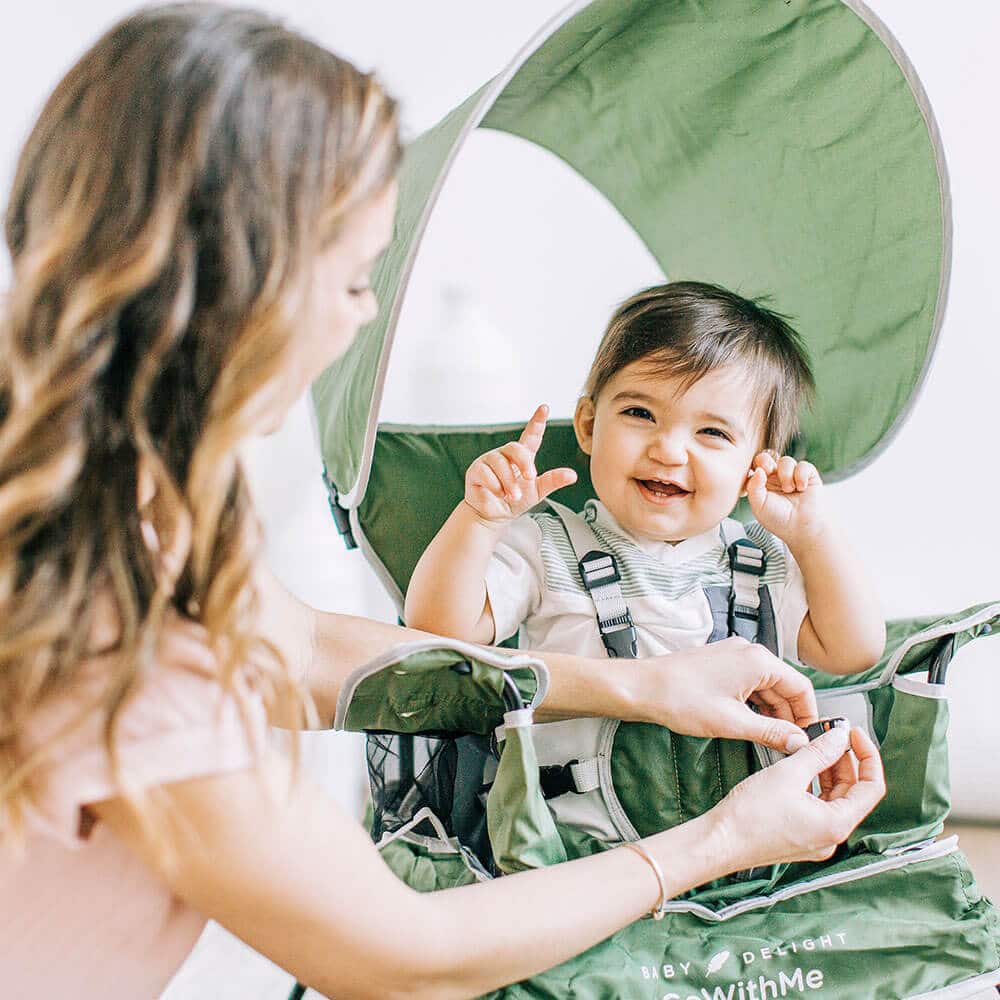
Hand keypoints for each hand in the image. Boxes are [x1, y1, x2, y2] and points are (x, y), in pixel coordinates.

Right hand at [464, 404, 576, 523]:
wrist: (494, 515)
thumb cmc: (515, 500)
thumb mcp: (538, 491)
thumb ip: (553, 481)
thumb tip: (572, 475)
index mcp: (522, 456)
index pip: (531, 435)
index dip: (537, 421)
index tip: (544, 408)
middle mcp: (505, 454)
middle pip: (515, 447)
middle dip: (524, 462)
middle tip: (530, 477)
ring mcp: (489, 461)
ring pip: (500, 463)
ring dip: (509, 482)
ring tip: (513, 495)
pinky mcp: (476, 471)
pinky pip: (485, 473)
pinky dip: (495, 486)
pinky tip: (499, 494)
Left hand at [632, 637, 817, 752]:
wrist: (643, 688)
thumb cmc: (679, 698)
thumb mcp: (732, 722)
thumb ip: (771, 732)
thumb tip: (797, 741)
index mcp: (757, 660)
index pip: (801, 687)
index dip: (808, 715)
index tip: (808, 738)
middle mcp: (748, 652)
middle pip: (784, 686)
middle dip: (789, 716)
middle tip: (790, 744)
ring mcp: (733, 656)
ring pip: (766, 686)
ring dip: (771, 712)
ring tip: (770, 739)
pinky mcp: (721, 663)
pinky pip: (749, 683)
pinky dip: (754, 704)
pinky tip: (750, 723)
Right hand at [710, 726, 885, 869]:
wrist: (719, 842)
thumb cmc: (747, 818)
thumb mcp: (787, 774)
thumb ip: (817, 753)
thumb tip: (839, 737)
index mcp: (836, 824)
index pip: (871, 787)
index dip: (867, 756)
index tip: (856, 735)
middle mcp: (830, 836)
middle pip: (853, 792)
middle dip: (844, 760)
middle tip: (833, 734)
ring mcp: (815, 838)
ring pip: (834, 798)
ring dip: (828, 770)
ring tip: (816, 746)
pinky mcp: (800, 836)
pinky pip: (818, 806)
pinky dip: (815, 784)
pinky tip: (802, 767)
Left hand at [745, 451, 824, 547]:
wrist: (801, 528)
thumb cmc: (778, 519)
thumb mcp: (758, 505)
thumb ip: (753, 487)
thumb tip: (758, 470)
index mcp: (762, 483)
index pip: (754, 466)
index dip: (755, 466)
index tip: (759, 474)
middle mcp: (776, 478)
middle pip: (767, 458)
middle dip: (766, 462)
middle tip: (770, 472)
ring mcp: (792, 476)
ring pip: (785, 461)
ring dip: (786, 474)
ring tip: (789, 490)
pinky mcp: (808, 476)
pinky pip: (803, 465)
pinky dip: (801, 475)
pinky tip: (801, 488)